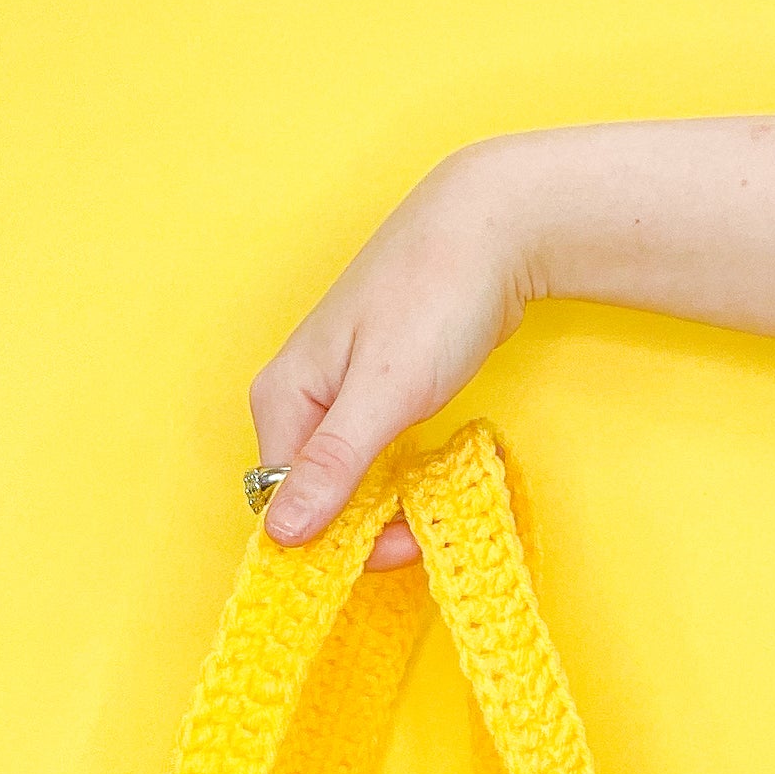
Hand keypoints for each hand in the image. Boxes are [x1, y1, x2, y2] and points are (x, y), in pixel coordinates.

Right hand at [249, 145, 533, 568]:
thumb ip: (334, 465)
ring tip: (436, 506)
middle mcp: (299, 402)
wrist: (493, 226)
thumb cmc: (435, 296)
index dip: (338, 540)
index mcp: (283, 400)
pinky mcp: (376, 396)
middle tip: (426, 533)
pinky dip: (403, 481)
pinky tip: (433, 476)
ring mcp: (338, 399)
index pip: (288, 505)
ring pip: (350, 485)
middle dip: (369, 528)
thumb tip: (281, 534)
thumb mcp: (386, 391)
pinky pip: (376, 461)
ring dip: (389, 508)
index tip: (399, 547)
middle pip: (317, 500)